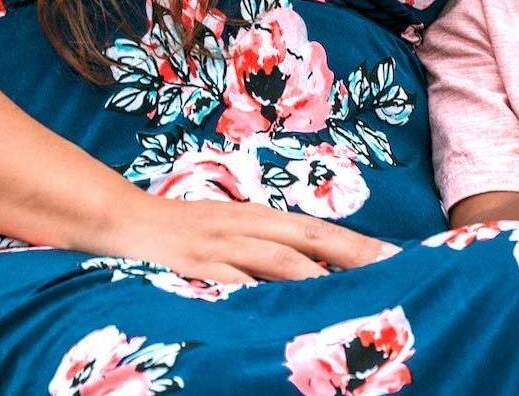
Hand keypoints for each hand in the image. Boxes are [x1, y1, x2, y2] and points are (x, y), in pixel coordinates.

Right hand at [110, 193, 394, 285]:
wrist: (123, 219)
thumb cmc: (180, 232)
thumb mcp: (228, 234)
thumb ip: (263, 249)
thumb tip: (308, 272)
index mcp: (257, 218)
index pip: (314, 229)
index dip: (355, 241)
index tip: (395, 255)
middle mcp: (246, 226)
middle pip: (307, 235)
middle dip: (350, 250)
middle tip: (391, 265)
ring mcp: (220, 245)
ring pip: (274, 256)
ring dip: (313, 271)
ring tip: (348, 286)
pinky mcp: (193, 264)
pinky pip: (228, 279)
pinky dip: (254, 289)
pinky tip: (276, 301)